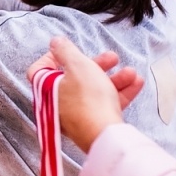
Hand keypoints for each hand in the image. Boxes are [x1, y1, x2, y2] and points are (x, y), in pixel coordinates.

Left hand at [26, 37, 142, 151]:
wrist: (104, 134)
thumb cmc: (88, 99)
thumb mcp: (78, 66)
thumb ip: (66, 51)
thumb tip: (55, 41)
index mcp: (47, 88)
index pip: (40, 70)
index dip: (52, 57)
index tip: (68, 50)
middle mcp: (58, 103)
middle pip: (74, 78)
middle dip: (97, 65)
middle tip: (112, 58)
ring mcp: (75, 115)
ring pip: (94, 90)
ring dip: (115, 78)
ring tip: (130, 73)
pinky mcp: (92, 123)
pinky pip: (105, 104)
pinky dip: (119, 93)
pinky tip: (136, 84)